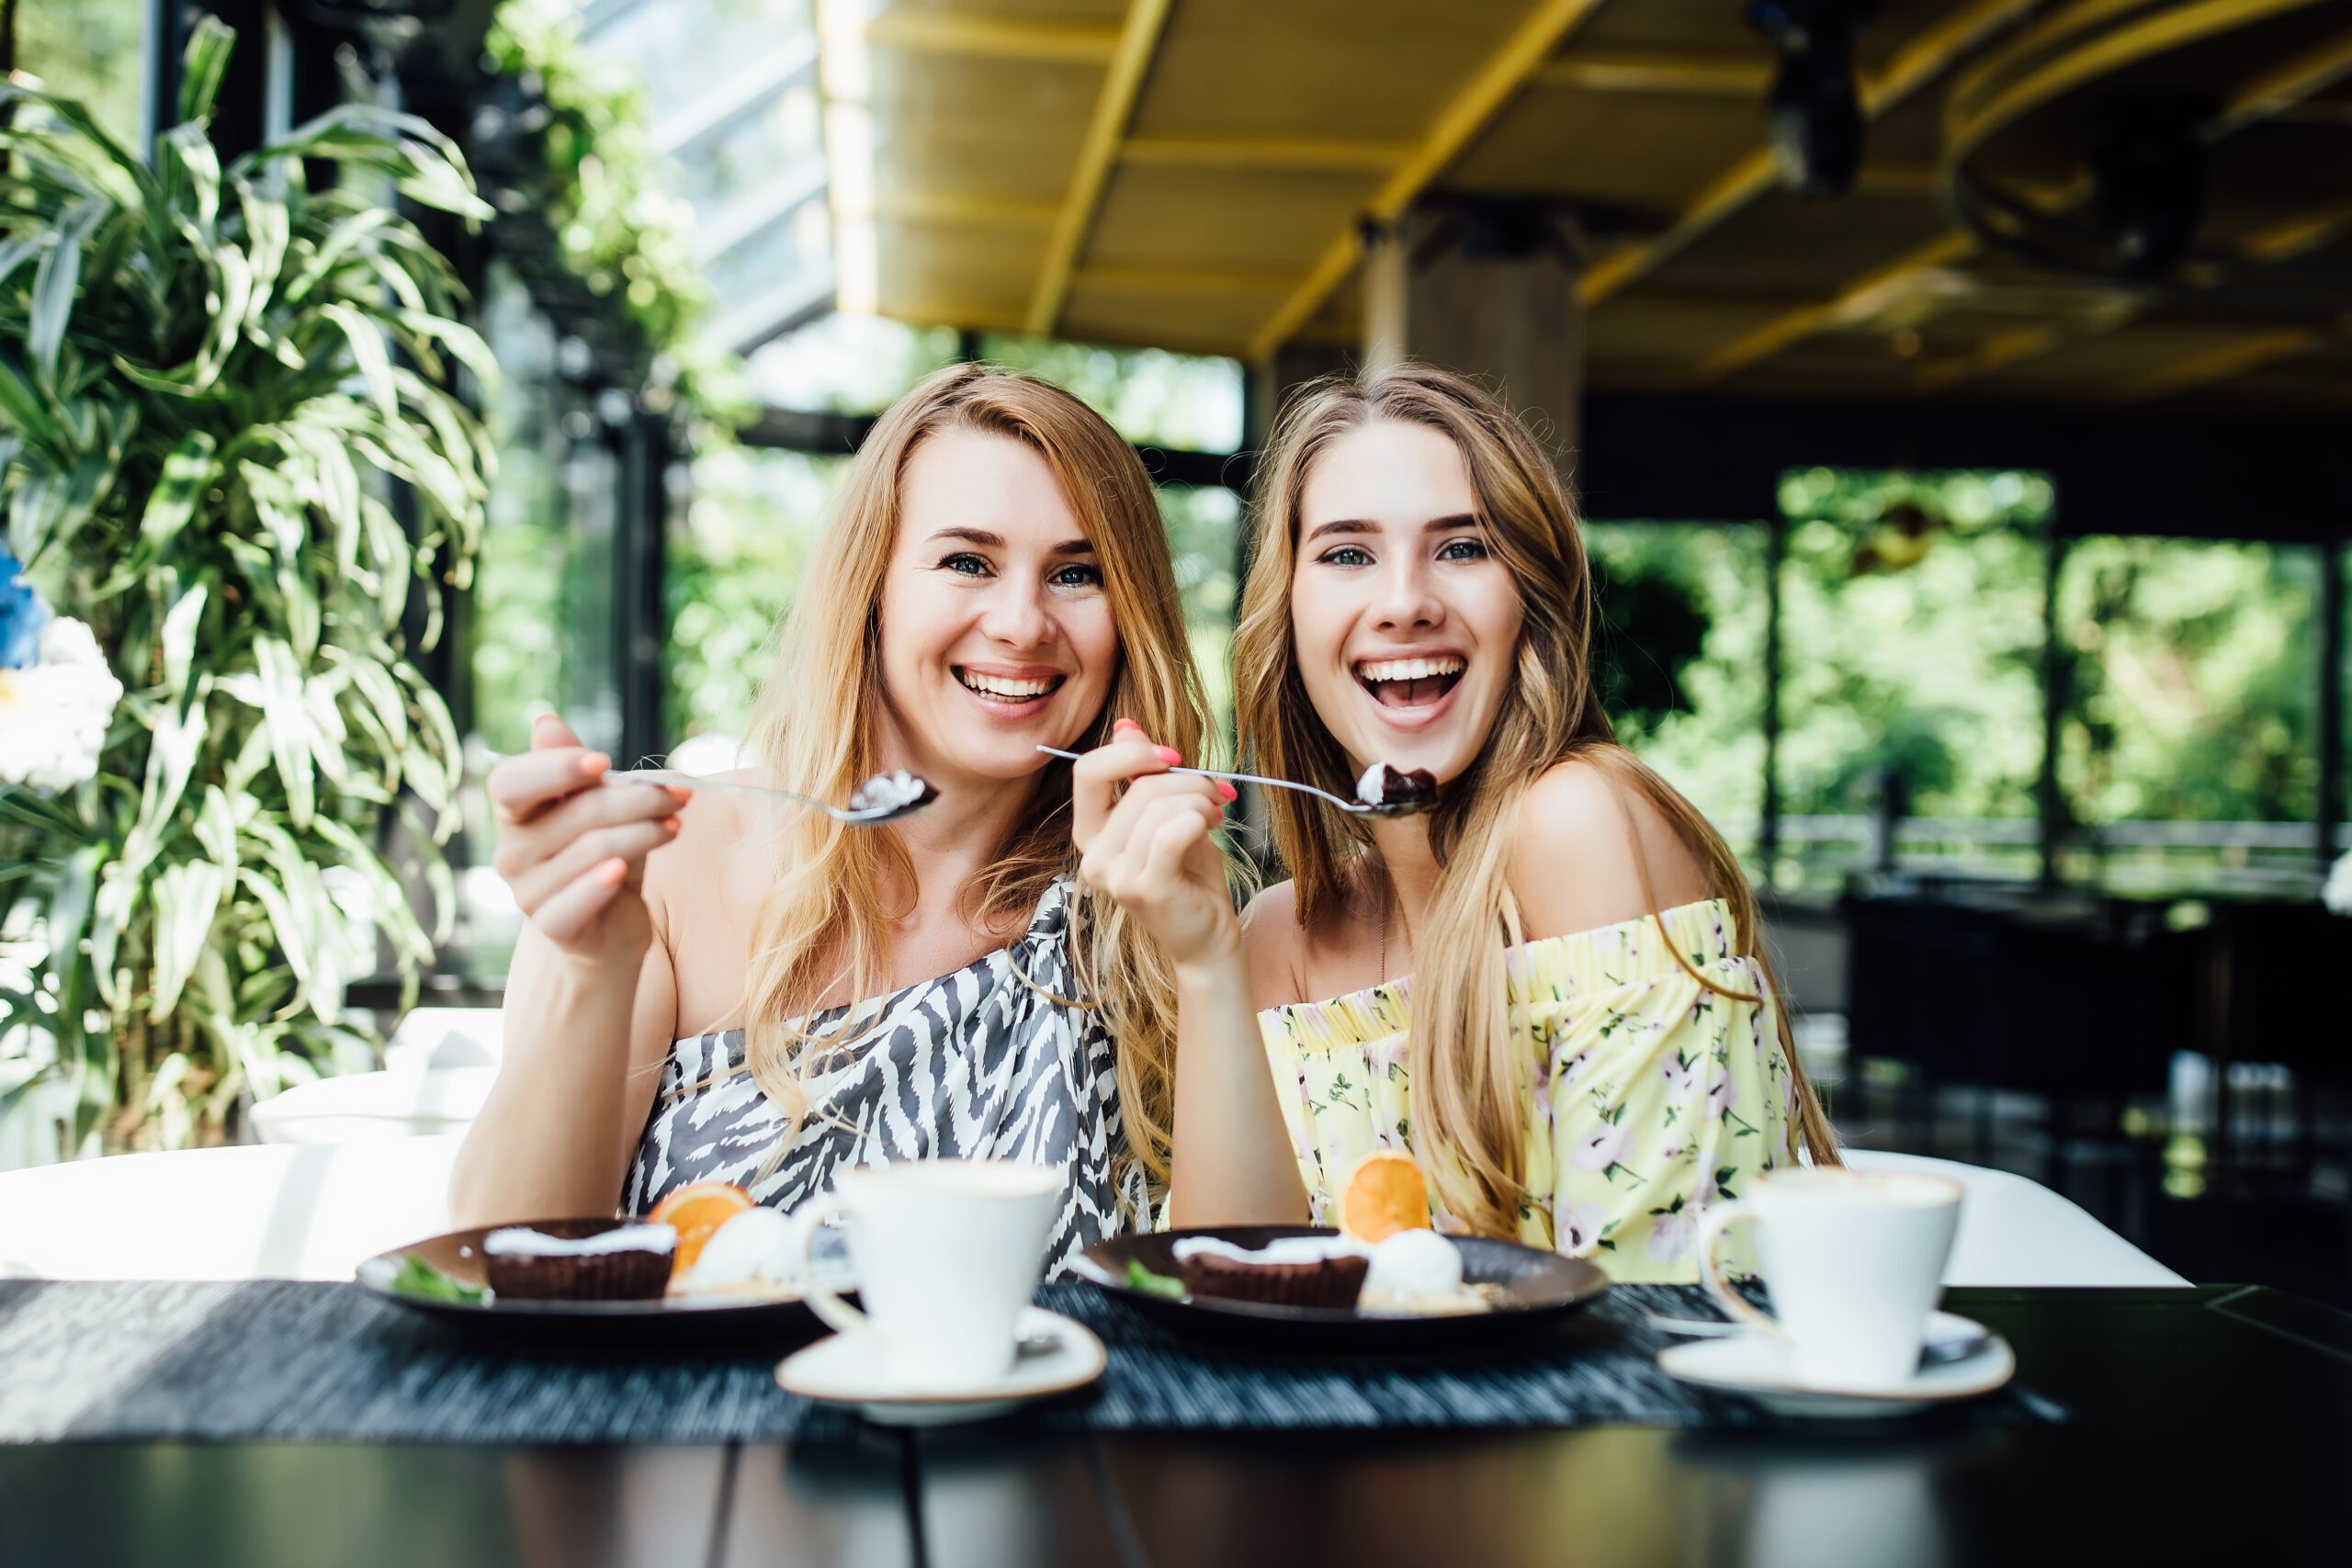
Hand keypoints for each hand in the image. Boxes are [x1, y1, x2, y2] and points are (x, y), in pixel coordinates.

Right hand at [488, 714, 686, 959]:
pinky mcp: (553, 926)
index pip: (510, 783)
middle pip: (575, 813)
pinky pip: (578, 898)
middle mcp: (511, 853)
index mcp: (515, 815)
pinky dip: (602, 882)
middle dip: (636, 799)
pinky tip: (624, 871)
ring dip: (644, 832)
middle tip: (679, 795)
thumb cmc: (606, 853)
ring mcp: (527, 893)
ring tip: (675, 825)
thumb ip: (576, 770)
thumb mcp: (598, 806)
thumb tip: (545, 721)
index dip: (555, 768)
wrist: (614, 925)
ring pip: (592, 850)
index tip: (605, 762)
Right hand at [1072, 717, 1239, 972]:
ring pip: (1161, 805)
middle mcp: (1093, 856)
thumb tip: (1126, 726)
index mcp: (1090, 832)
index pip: (1089, 771)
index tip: (1173, 756)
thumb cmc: (1188, 871)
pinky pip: (1173, 831)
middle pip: (1137, 785)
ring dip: (1200, 801)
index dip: (1133, 752)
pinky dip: (1199, 819)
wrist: (1207, 933)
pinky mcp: (1146, 888)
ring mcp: (1115, 876)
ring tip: (1215, 816)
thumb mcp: (1164, 813)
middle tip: (1215, 793)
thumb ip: (1141, 773)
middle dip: (1187, 780)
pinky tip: (1212, 828)